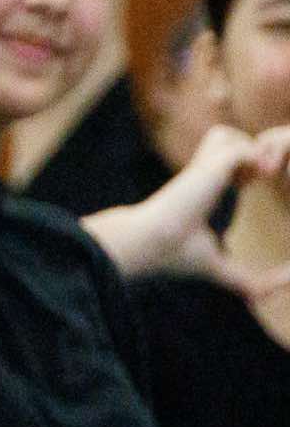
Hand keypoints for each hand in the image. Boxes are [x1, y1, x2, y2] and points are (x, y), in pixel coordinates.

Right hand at [131, 124, 289, 297]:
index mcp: (204, 192)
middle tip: (266, 177)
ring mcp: (203, 169)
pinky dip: (255, 158)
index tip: (260, 185)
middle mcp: (202, 176)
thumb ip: (251, 281)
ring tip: (262, 175)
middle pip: (229, 140)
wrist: (151, 244)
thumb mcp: (222, 269)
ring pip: (230, 136)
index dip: (250, 168)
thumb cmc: (177, 256)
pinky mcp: (209, 168)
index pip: (228, 164)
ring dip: (252, 149)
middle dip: (254, 151)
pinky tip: (260, 180)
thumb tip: (275, 290)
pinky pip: (242, 148)